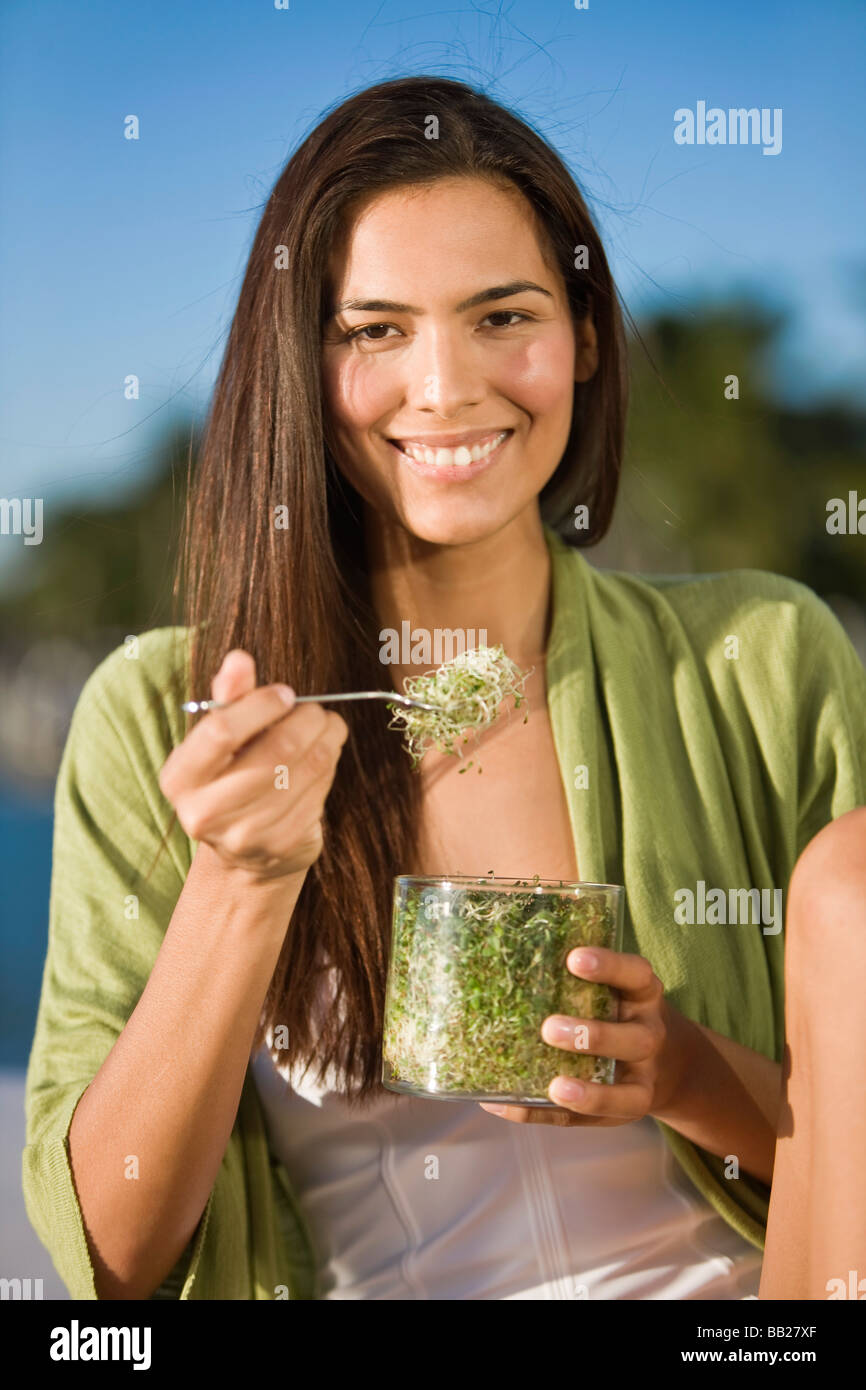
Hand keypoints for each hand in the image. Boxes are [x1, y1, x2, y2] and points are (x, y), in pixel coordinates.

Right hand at [159, 649, 348, 882]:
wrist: (244, 849)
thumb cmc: (232, 773)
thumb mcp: (223, 736)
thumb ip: (230, 696)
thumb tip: (239, 658)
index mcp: (179, 777)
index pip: (222, 730)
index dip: (261, 705)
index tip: (286, 694)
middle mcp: (203, 812)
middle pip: (275, 750)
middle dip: (307, 721)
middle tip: (319, 711)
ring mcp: (244, 834)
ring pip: (306, 770)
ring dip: (327, 741)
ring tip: (329, 728)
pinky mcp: (282, 845)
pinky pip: (319, 792)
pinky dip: (328, 768)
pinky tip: (324, 760)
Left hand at [478, 946, 690, 1126]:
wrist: (670, 1063)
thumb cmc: (620, 1013)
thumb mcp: (617, 988)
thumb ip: (579, 980)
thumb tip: (504, 961)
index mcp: (644, 996)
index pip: (636, 975)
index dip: (609, 966)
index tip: (574, 958)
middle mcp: (649, 1036)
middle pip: (635, 1040)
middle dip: (594, 1036)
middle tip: (549, 1028)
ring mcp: (642, 1079)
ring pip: (625, 1094)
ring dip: (588, 1093)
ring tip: (554, 1086)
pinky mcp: (625, 1113)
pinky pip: (587, 1121)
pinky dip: (544, 1114)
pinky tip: (508, 1104)